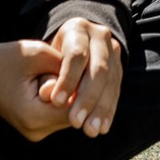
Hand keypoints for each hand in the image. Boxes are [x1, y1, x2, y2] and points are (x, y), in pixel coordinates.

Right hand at [0, 40, 74, 141]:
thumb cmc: (1, 61)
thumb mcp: (37, 54)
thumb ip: (66, 66)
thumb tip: (92, 75)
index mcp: (34, 116)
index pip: (79, 105)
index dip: (83, 83)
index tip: (75, 64)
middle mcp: (36, 131)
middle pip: (77, 110)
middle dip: (77, 88)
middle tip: (58, 67)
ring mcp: (36, 131)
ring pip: (71, 111)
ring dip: (70, 92)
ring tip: (49, 73)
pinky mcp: (36, 126)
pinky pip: (61, 111)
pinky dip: (63, 96)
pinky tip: (48, 79)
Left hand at [40, 17, 124, 137]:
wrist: (65, 48)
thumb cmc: (47, 56)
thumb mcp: (41, 60)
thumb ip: (45, 76)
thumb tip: (49, 96)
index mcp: (77, 29)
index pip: (76, 54)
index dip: (67, 78)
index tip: (55, 102)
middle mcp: (100, 36)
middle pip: (98, 68)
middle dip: (87, 97)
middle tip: (76, 122)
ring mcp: (113, 51)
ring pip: (111, 81)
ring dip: (101, 108)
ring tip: (91, 130)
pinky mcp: (118, 68)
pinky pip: (116, 90)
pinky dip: (108, 111)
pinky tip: (102, 127)